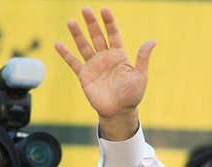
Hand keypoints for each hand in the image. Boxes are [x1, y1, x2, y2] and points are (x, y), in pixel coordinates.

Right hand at [55, 7, 155, 140]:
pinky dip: (65, 54)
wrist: (119, 112)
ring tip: (71, 22)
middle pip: (97, 36)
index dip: (109, 22)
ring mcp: (94, 66)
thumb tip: (153, 41)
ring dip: (77, 34)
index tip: (104, 10)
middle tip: (85, 9)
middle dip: (91, 23)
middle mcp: (105, 57)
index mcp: (119, 55)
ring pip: (84, 46)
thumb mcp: (140, 76)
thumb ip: (142, 58)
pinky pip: (73, 63)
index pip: (113, 34)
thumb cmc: (132, 95)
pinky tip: (58, 44)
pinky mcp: (84, 76)